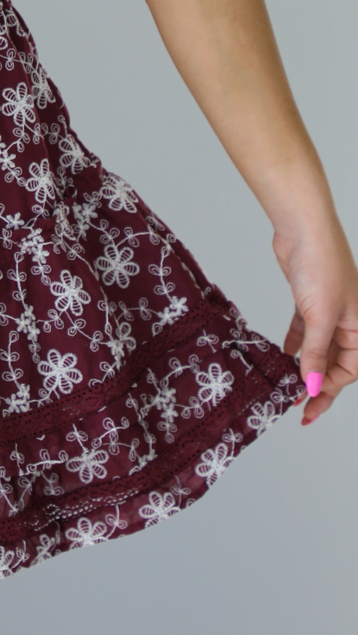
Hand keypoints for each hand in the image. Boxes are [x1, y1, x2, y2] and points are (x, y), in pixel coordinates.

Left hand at [273, 214, 357, 424]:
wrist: (303, 228)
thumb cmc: (321, 265)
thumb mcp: (320, 316)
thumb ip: (316, 352)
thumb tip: (312, 385)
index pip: (349, 369)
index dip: (328, 388)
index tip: (307, 402)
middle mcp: (349, 319)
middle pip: (335, 361)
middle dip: (317, 383)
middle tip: (298, 406)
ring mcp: (328, 308)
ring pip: (319, 346)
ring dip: (305, 365)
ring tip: (287, 384)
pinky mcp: (309, 298)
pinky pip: (306, 329)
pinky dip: (296, 343)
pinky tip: (285, 355)